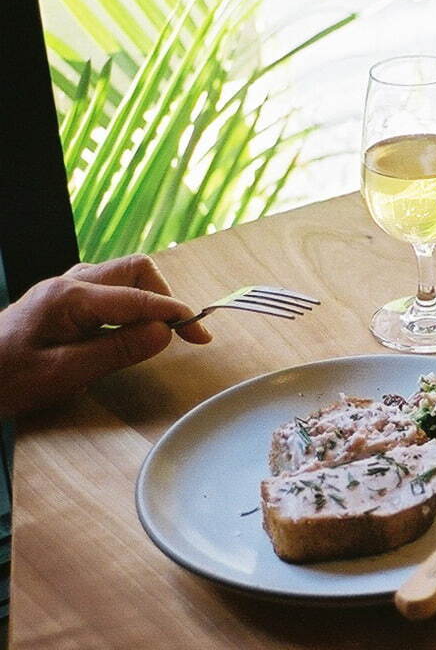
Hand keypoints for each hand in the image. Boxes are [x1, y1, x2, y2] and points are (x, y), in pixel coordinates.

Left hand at [0, 254, 210, 417]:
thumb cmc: (8, 379)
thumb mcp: (64, 374)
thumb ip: (117, 351)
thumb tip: (163, 332)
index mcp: (69, 298)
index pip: (139, 297)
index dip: (176, 314)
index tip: (201, 335)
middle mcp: (69, 283)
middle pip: (136, 270)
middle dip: (166, 296)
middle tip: (184, 332)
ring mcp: (65, 288)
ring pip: (123, 276)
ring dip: (149, 298)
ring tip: (161, 332)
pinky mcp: (63, 299)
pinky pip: (109, 289)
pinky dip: (131, 303)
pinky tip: (131, 329)